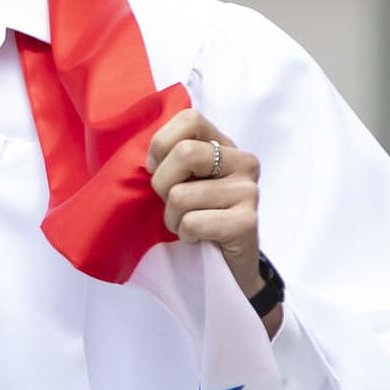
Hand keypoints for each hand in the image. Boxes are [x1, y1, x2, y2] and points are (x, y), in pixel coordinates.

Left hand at [146, 109, 276, 331]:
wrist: (228, 270)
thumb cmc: (197, 220)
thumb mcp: (183, 182)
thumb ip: (171, 159)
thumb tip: (140, 154)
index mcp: (225, 146)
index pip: (190, 119)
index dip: (161, 144)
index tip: (155, 169)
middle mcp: (243, 162)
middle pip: (184, 153)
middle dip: (163, 185)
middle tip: (173, 205)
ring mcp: (249, 191)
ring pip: (181, 195)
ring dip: (173, 219)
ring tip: (188, 226)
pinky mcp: (247, 221)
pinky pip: (193, 223)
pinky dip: (186, 236)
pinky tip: (200, 240)